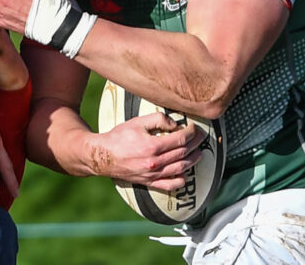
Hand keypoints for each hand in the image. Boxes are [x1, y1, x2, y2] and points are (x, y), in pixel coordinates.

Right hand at [89, 113, 204, 188]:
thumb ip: (158, 120)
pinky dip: (181, 180)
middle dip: (196, 144)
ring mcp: (153, 174)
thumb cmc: (118, 137)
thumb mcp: (137, 122)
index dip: (192, 133)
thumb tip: (175, 124)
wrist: (103, 156)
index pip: (181, 139)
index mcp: (152, 146)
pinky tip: (185, 173)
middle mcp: (155, 162)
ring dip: (193, 160)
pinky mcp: (149, 182)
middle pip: (184, 152)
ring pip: (180, 168)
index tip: (195, 128)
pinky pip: (170, 185)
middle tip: (202, 137)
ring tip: (199, 153)